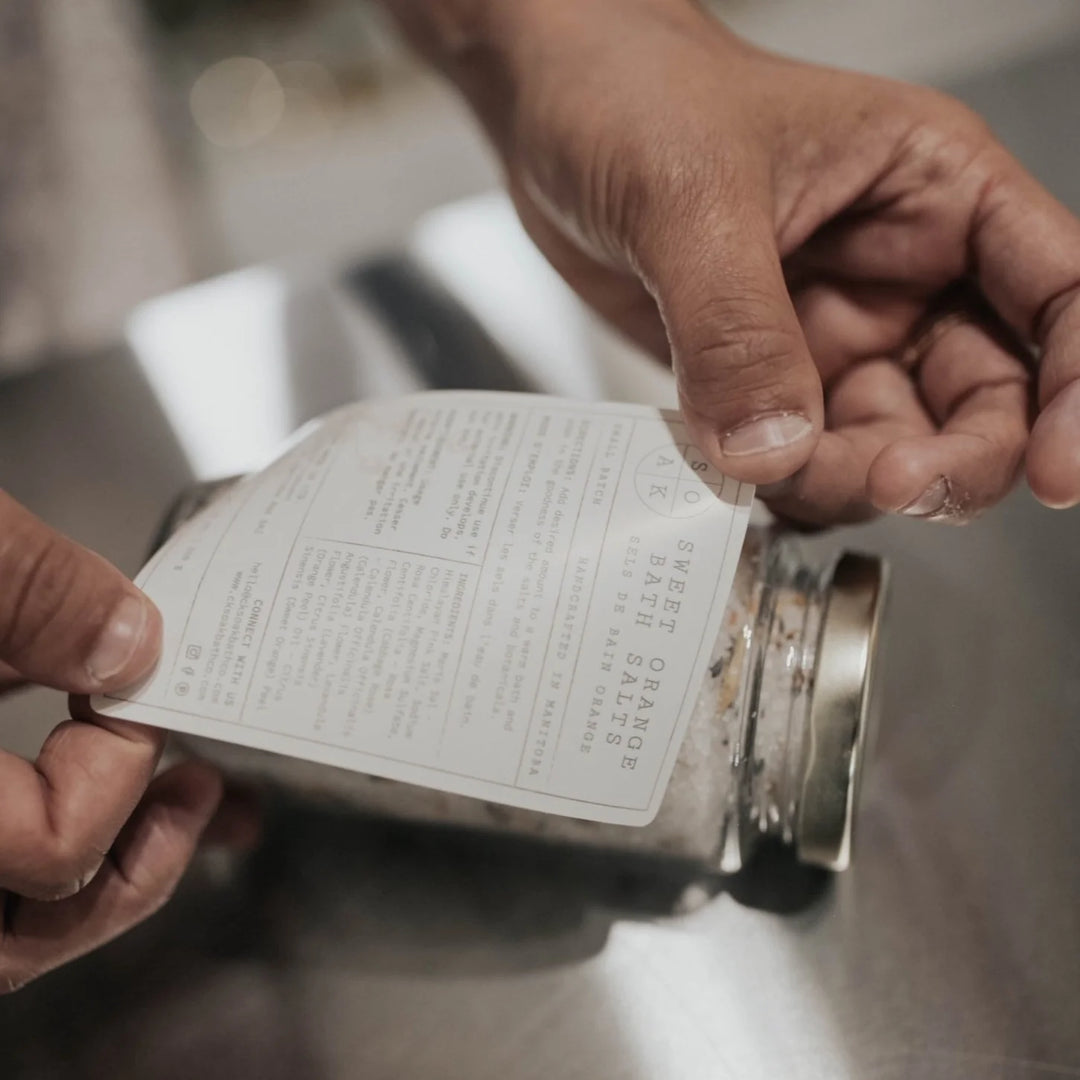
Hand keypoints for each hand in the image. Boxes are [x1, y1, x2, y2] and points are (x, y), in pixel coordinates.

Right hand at [0, 491, 255, 992]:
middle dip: (135, 865)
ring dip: (110, 870)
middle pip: (30, 934)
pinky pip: (4, 866)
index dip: (116, 772)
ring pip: (14, 924)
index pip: (48, 849)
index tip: (135, 698)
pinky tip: (129, 791)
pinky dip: (74, 839)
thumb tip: (135, 640)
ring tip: (184, 807)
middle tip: (199, 792)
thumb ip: (30, 590)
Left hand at [392, 0, 1079, 522]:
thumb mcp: (693, 193)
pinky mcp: (764, 378)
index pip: (1061, 298)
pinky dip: (782, 483)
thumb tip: (774, 447)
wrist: (552, 109)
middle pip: (985, 402)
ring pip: (891, 445)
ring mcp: (832, 336)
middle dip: (950, 459)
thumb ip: (737, 324)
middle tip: (889, 480)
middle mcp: (901, 276)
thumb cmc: (636, 91)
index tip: (1060, 472)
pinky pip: (798, 457)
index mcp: (936, 194)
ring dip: (854, 481)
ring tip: (781, 466)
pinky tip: (740, 472)